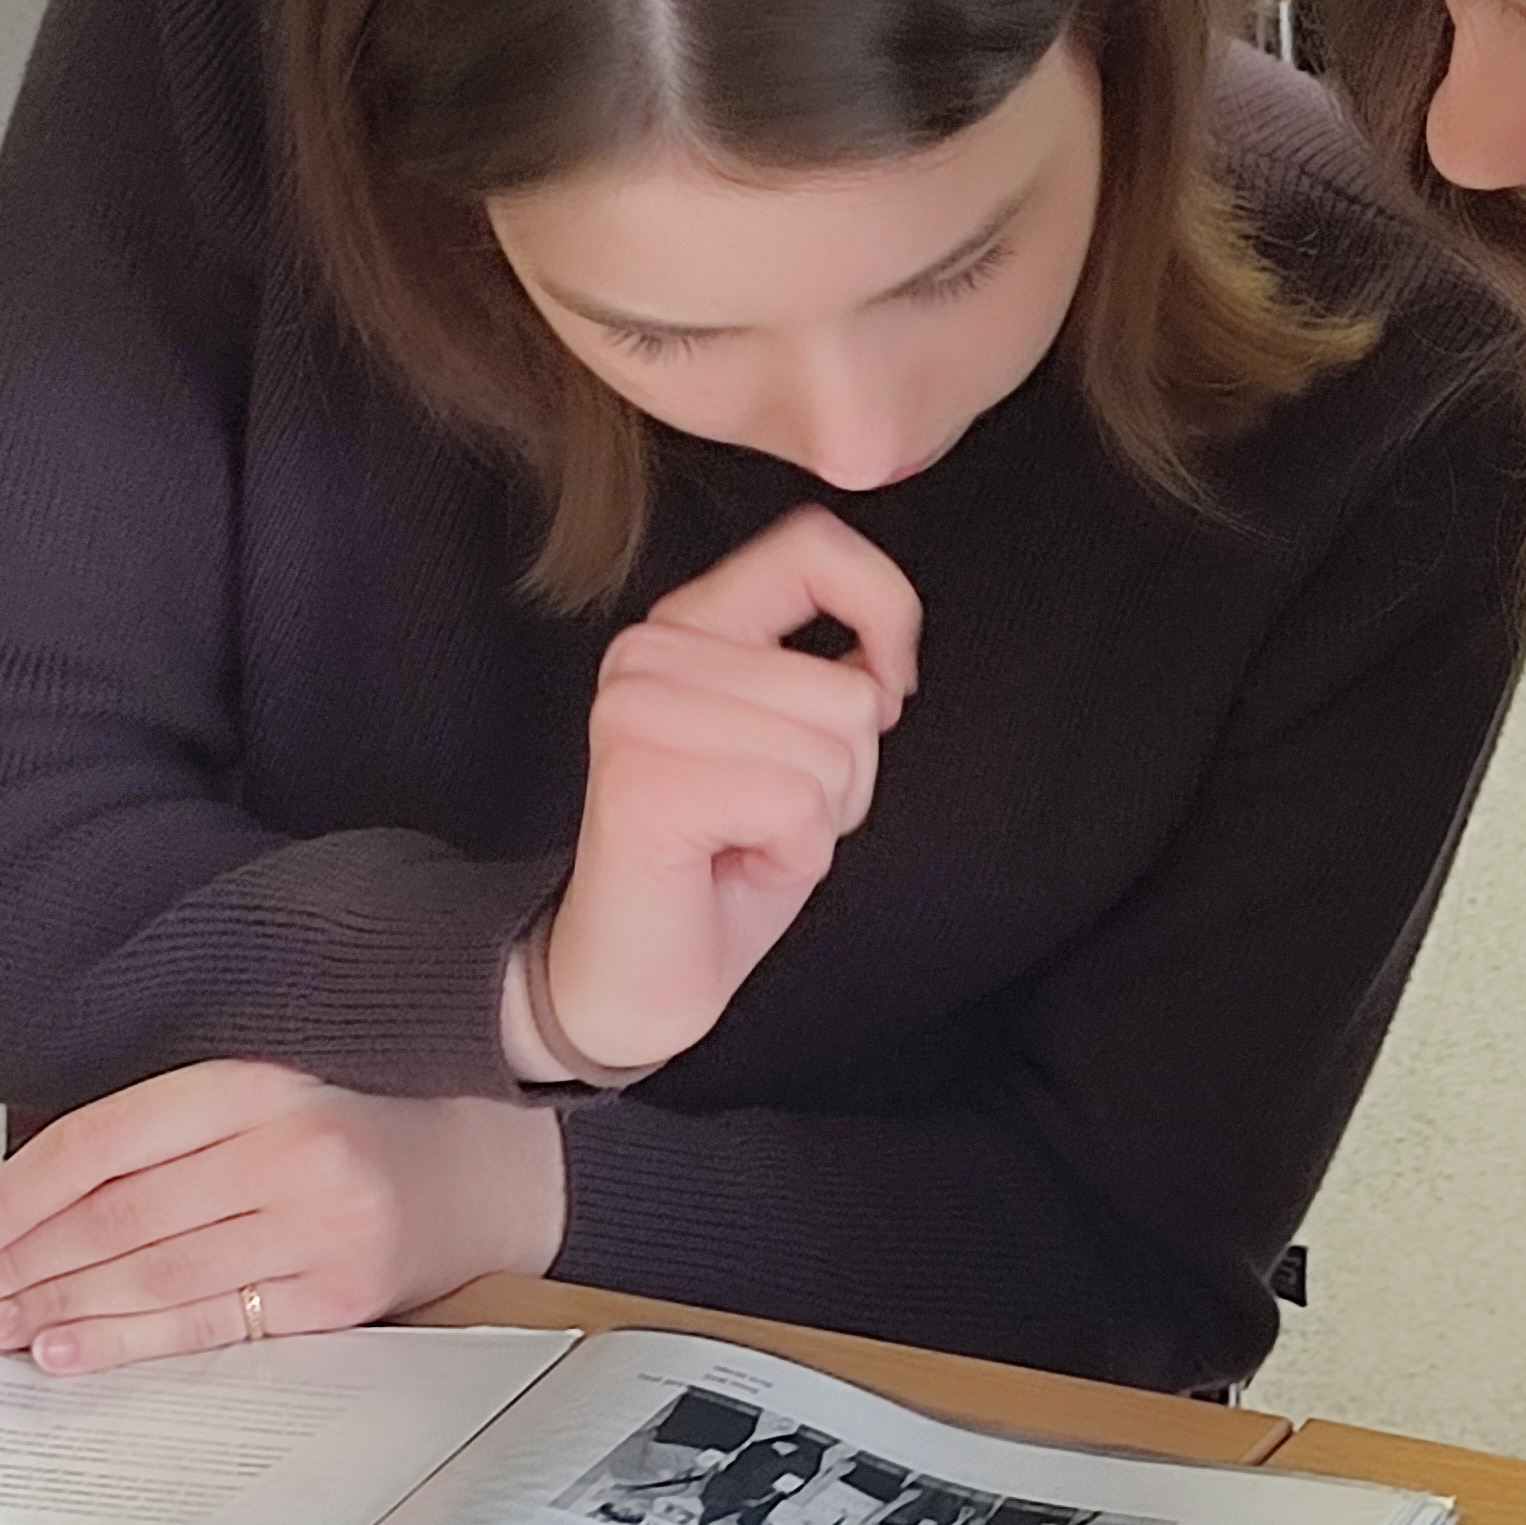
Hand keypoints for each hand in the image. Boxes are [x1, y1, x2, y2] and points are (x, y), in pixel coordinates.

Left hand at [0, 1060, 566, 1372]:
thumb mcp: (269, 1081)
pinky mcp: (342, 1297)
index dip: (18, 1195)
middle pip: (119, 1219)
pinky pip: (211, 1328)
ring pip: (156, 1279)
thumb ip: (167, 1125)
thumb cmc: (361, 1118)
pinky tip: (66, 1349)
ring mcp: (322, 1231)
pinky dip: (127, 1343)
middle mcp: (293, 1152)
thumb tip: (26, 1196)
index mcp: (261, 1080)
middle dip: (22, 1263)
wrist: (492, 1166)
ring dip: (58, 1309)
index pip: (105, 1143)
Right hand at [519, 506, 922, 1078]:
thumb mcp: (798, 747)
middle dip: (843, 777)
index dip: (883, 607)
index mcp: (688, 625)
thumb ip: (832, 676)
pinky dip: (793, 854)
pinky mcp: (643, 780)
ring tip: (746, 840)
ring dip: (816, 820)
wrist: (636, 979)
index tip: (888, 685)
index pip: (810, 546)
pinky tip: (733, 866)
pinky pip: (797, 804)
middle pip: (846, 691)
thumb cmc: (721, 865)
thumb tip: (884, 660)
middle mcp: (649, 651)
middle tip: (766, 819)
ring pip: (832, 750)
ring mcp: (636, 711)